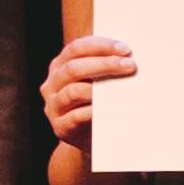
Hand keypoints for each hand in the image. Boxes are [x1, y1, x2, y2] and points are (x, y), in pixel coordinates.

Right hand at [40, 33, 138, 151]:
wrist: (92, 139)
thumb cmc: (99, 102)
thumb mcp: (98, 81)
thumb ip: (106, 67)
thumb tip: (131, 55)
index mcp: (60, 66)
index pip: (76, 49)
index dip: (100, 46)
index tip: (125, 49)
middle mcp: (52, 84)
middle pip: (74, 68)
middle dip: (104, 64)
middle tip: (130, 65)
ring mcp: (54, 106)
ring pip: (73, 92)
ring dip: (99, 88)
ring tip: (121, 88)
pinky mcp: (61, 127)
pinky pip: (75, 117)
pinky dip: (92, 111)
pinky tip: (109, 108)